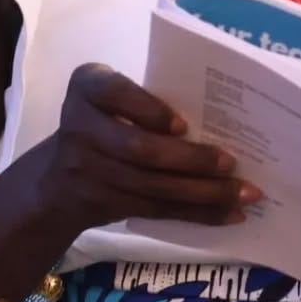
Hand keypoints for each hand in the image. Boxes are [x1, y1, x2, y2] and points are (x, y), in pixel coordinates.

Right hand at [40, 63, 257, 230]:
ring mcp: (88, 171)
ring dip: (204, 193)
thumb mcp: (109, 99)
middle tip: (231, 163)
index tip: (183, 125)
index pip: (115, 92)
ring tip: (245, 193)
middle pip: (139, 149)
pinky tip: (230, 213)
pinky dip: (197, 213)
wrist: (55, 180)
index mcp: (86, 87)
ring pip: (153, 187)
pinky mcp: (104, 205)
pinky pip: (157, 211)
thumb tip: (215, 120)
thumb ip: (142, 100)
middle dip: (190, 159)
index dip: (148, 110)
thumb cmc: (102, 123)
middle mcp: (79, 126)